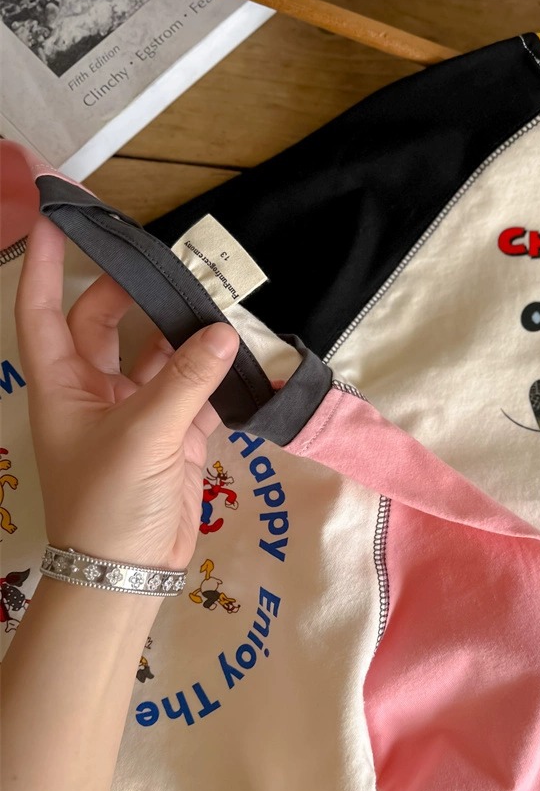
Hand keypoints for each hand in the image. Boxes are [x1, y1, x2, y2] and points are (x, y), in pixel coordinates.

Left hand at [15, 215, 239, 571]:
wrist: (129, 572)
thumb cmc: (110, 500)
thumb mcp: (143, 434)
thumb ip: (186, 380)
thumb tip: (223, 332)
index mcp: (63, 385)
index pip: (45, 310)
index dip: (48, 265)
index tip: (58, 218)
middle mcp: (94, 390)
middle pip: (107, 323)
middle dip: (135, 294)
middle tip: (173, 265)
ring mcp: (136, 412)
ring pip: (158, 356)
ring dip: (185, 335)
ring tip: (219, 306)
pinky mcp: (174, 435)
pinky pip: (196, 391)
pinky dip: (218, 378)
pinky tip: (242, 359)